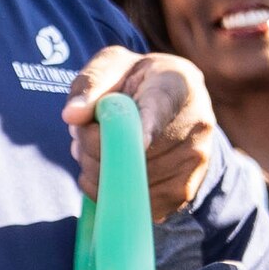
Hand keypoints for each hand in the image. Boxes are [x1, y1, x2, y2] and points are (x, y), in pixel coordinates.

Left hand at [62, 49, 216, 220]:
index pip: (159, 108)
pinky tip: (111, 168)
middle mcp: (196, 124)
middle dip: (93, 146)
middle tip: (83, 131)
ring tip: (99, 146)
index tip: (136, 143)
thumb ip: (90, 84)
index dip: (145, 129)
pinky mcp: (183, 192)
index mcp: (176, 84)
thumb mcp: (112, 66)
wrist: (178, 103)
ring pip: (130, 181)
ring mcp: (193, 162)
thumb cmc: (138, 81)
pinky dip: (109, 191)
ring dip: (98, 170)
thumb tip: (72, 115)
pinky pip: (134, 203)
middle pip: (132, 151)